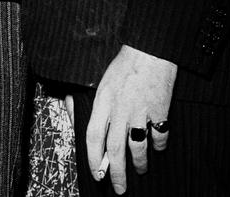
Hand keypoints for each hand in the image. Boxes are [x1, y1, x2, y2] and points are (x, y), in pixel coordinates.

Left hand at [86, 44, 175, 193]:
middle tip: (119, 188)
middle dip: (116, 173)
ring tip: (140, 170)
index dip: (94, 160)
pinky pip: (159, 135)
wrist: (151, 46)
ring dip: (138, 163)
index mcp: (102, 100)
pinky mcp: (160, 108)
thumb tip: (70, 113)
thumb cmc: (124, 63)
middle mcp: (119, 108)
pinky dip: (159, 145)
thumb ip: (83, 98)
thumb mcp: (99, 80)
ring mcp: (140, 109)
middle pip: (114, 149)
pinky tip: (158, 148)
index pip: (93, 137)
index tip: (98, 175)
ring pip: (137, 146)